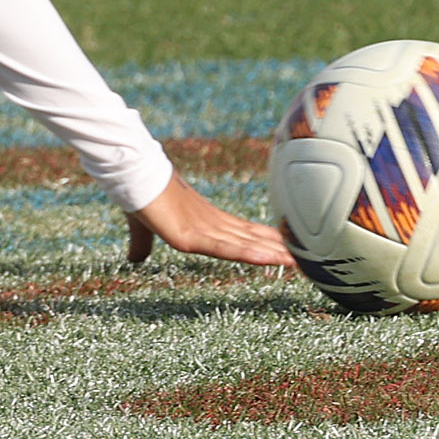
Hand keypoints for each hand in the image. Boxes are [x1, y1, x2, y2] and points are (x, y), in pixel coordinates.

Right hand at [125, 174, 294, 266]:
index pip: (242, 233)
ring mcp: (202, 229)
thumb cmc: (136, 196)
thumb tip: (134, 260)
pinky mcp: (190, 236)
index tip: (289, 249)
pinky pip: (224, 248)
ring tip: (302, 263)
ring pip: (244, 245)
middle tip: (311, 259)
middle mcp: (210, 224)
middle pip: (251, 239)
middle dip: (278, 249)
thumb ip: (143, 244)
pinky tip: (270, 259)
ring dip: (273, 254)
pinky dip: (247, 254)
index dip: (266, 241)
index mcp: (203, 221)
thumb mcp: (142, 227)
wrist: (127, 175)